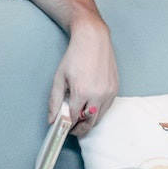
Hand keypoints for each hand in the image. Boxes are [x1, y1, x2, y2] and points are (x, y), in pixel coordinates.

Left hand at [49, 15, 117, 136]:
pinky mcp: (115, 88)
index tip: (63, 128)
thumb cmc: (75, 56)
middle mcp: (98, 94)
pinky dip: (99, 110)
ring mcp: (109, 92)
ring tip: (80, 118)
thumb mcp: (59, 78)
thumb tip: (52, 119)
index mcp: (82, 92)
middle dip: (79, 129)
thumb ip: (54, 101)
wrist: (93, 39)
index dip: (67, 126)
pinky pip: (107, 107)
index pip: (74, 119)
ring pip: (99, 117)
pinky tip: (90, 106)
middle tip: (72, 129)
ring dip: (89, 121)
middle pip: (89, 123)